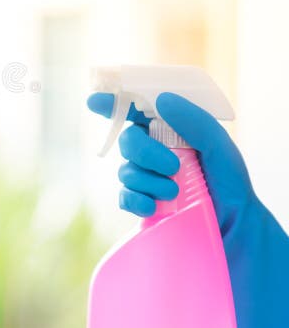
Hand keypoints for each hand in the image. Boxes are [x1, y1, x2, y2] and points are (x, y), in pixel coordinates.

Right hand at [88, 91, 288, 327]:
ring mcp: (143, 177)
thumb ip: (193, 120)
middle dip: (144, 152)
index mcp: (167, 130)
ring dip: (149, 180)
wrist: (232, 228)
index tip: (94, 101)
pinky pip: (123, 197)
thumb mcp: (219, 146)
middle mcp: (151, 151)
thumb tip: (161, 100)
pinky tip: (155, 208)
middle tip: (173, 166)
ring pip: (125, 170)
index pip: (133, 110)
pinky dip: (137, 200)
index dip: (111, 103)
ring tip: (176, 193)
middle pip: (126, 140)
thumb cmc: (228, 183)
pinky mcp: (139, 203)